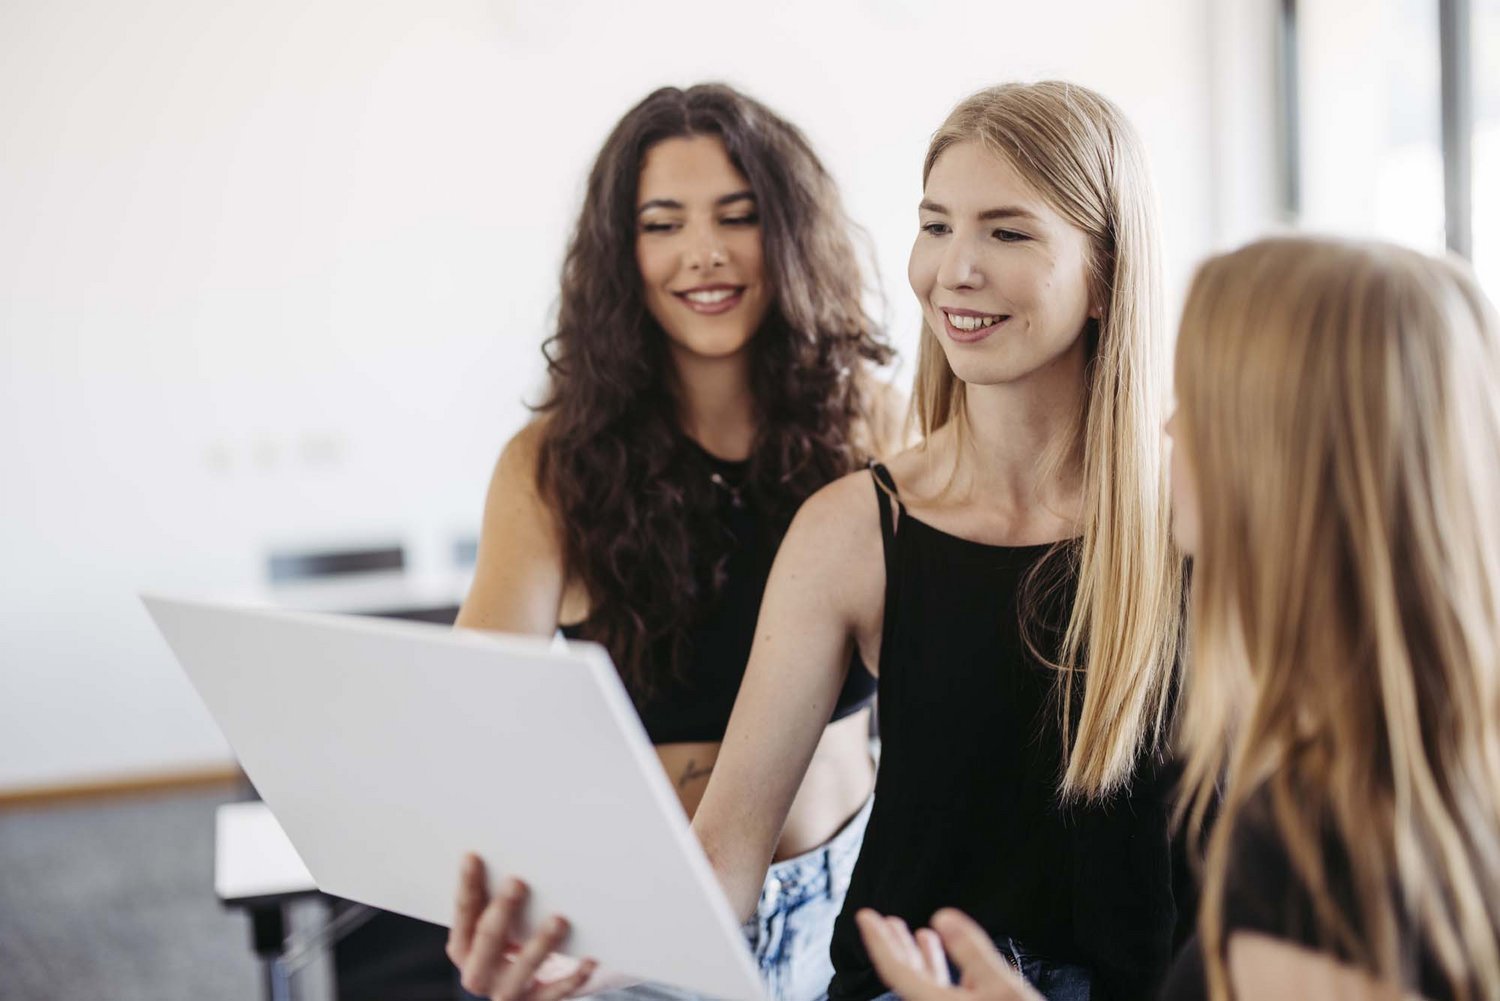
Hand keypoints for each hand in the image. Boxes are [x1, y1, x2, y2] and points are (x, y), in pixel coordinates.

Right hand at [448, 853, 597, 1000]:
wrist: (511, 995)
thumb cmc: (504, 946)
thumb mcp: (492, 927)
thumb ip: (494, 900)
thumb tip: (514, 851)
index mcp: (463, 948)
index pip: (463, 913)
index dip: (467, 886)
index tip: (474, 857)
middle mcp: (479, 973)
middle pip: (488, 940)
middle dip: (502, 911)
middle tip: (518, 883)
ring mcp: (506, 992)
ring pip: (521, 969)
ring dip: (540, 944)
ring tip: (559, 920)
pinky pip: (554, 993)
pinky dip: (573, 977)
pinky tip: (589, 960)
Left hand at [854, 908, 1044, 1000]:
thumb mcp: (1003, 987)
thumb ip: (972, 952)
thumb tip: (942, 916)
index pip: (896, 971)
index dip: (878, 942)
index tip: (864, 917)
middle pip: (905, 977)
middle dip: (893, 945)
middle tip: (877, 919)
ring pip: (926, 984)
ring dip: (919, 956)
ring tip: (917, 931)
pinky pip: (943, 990)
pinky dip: (942, 969)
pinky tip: (949, 955)